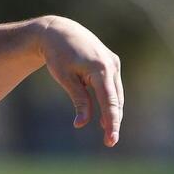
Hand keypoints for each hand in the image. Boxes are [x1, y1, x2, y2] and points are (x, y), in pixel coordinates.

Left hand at [37, 16, 124, 146]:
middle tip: (109, 142)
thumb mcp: (65, 78)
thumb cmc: (57, 54)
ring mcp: (113, 62)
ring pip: (116, 94)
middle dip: (113, 121)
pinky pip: (113, 86)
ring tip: (107, 132)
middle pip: (116, 100)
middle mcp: (111, 65)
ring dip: (113, 112)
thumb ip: (78, 100)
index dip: (111, 123)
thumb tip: (82, 123)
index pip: (109, 102)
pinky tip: (106, 116)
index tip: (111, 140)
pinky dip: (110, 100)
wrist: (58, 31)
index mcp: (100, 69)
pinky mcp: (111, 62)